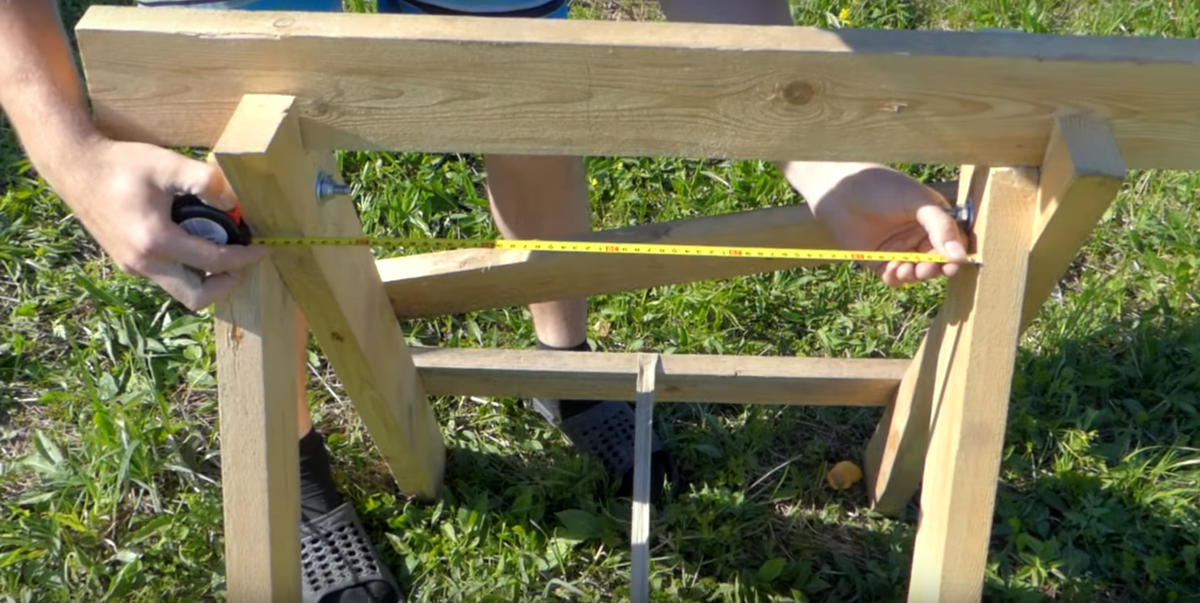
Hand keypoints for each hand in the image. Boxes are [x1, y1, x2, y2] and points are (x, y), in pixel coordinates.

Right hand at [56, 136, 269, 309]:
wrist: (75, 167)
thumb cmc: (121, 164)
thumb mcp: (166, 164)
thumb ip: (204, 180)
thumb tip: (235, 202)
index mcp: (155, 241)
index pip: (214, 263)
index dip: (246, 258)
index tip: (265, 248)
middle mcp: (143, 263)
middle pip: (197, 297)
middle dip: (228, 284)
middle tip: (244, 261)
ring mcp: (132, 267)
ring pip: (181, 292)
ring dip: (207, 279)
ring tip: (223, 251)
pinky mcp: (127, 263)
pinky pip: (167, 279)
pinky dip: (188, 270)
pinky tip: (197, 244)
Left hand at [782, 163, 969, 287]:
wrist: (840, 191)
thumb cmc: (881, 188)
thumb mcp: (917, 201)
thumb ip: (940, 226)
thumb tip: (961, 256)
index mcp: (934, 218)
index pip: (953, 241)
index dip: (955, 255)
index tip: (952, 264)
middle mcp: (919, 236)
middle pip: (937, 261)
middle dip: (933, 268)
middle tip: (926, 268)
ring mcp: (900, 249)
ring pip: (916, 272)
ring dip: (915, 275)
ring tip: (905, 269)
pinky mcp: (879, 260)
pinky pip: (894, 277)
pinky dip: (896, 278)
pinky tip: (892, 272)